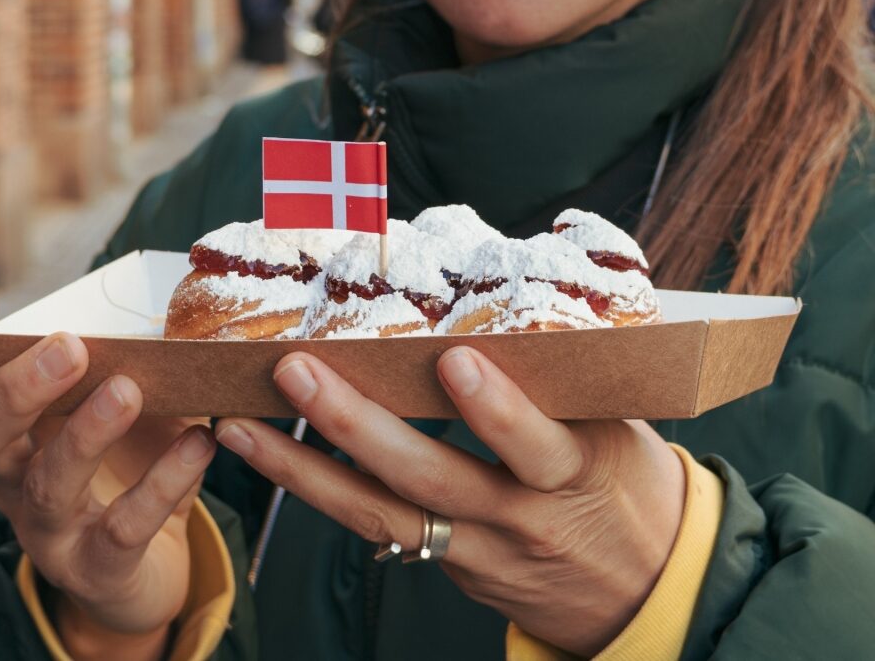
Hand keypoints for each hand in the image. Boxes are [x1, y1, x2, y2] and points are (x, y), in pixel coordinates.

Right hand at [0, 285, 216, 660]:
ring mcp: (50, 528)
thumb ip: (137, 363)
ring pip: (48, 484)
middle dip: (18, 388)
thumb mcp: (132, 408)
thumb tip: (174, 309)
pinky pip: (123, 527)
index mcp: (13, 429)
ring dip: (85, 434)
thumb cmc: (133, 469)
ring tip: (127, 391)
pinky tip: (199, 445)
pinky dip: (163, 482)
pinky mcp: (97, 568)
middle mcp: (14, 478)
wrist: (154, 568)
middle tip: (68, 347)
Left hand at [215, 348, 684, 655]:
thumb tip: (507, 292)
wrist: (642, 590)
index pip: (539, 444)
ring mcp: (479, 550)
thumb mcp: (621, 429)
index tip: (452, 359)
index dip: (497, 410)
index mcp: (580, 472)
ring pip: (384, 515)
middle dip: (359, 426)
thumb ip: (567, 379)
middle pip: (434, 480)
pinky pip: (379, 530)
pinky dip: (322, 492)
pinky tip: (269, 458)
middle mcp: (521, 518)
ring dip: (305, 470)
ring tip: (239, 423)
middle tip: (297, 370)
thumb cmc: (629, 483)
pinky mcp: (451, 566)